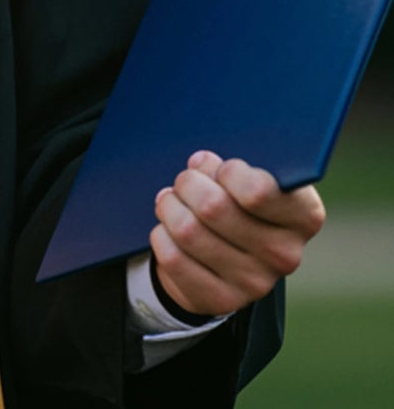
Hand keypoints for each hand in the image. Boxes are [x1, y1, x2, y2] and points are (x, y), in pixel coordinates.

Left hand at [150, 149, 325, 318]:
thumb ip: (229, 166)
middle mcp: (286, 254)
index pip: (259, 190)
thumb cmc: (236, 199)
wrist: (226, 254)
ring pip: (187, 230)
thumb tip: (202, 164)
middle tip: (186, 182)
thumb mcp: (243, 175)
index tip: (222, 170)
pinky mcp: (222, 300)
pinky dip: (162, 235)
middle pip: (213, 206)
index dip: (228, 172)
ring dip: (170, 207)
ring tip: (173, 202)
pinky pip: (172, 256)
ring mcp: (255, 283)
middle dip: (188, 184)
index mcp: (303, 216)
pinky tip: (171, 231)